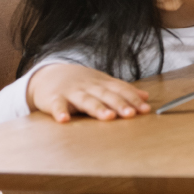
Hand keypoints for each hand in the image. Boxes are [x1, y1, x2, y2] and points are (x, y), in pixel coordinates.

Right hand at [26, 63, 151, 122]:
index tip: (145, 109)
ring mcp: (71, 92)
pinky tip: (64, 119)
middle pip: (106, 95)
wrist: (48, 74)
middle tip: (131, 114)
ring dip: (97, 108)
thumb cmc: (80, 83)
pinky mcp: (54, 99)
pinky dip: (60, 112)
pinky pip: (57, 106)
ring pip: (86, 100)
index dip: (133, 99)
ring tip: (108, 117)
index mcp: (102, 83)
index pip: (120, 90)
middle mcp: (89, 86)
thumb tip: (146, 96)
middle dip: (119, 104)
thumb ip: (122, 90)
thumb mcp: (102, 83)